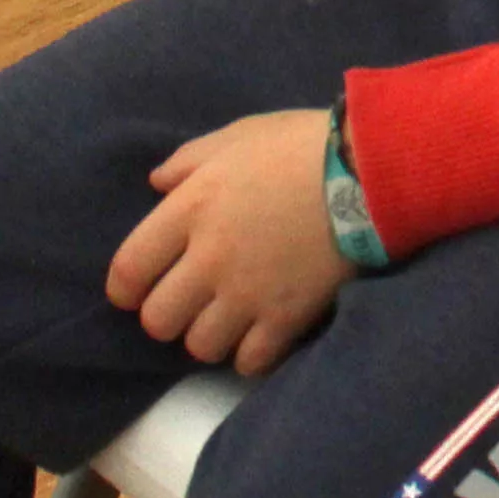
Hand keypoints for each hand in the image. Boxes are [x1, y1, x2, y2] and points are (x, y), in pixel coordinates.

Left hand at [106, 109, 350, 374]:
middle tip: (190, 303)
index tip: (136, 290)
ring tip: (228, 320)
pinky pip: (249, 362)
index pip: (129, 270)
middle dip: (168, 315)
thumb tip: (157, 183)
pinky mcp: (287, 317)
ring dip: (208, 336)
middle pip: (159, 320)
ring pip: (200, 347)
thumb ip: (190, 160)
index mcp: (191, 209)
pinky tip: (261, 335)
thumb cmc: (302, 144)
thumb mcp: (240, 135)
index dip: (125, 289)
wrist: (373, 169)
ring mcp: (248, 293)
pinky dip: (250, 354)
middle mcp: (210, 259)